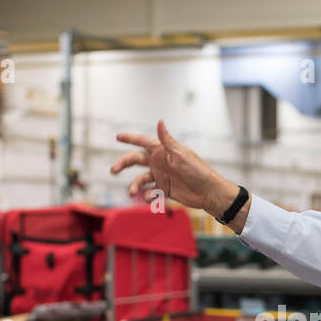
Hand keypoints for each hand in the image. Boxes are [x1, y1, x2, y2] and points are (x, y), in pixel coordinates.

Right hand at [111, 120, 248, 229]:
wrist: (207, 192)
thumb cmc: (196, 170)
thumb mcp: (180, 154)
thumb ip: (167, 140)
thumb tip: (159, 121)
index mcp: (162, 151)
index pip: (143, 142)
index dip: (130, 139)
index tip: (117, 136)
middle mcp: (159, 163)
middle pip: (135, 160)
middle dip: (123, 163)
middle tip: (113, 169)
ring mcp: (161, 177)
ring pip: (141, 179)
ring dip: (134, 185)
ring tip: (132, 192)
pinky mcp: (164, 190)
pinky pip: (150, 193)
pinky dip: (148, 197)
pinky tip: (150, 199)